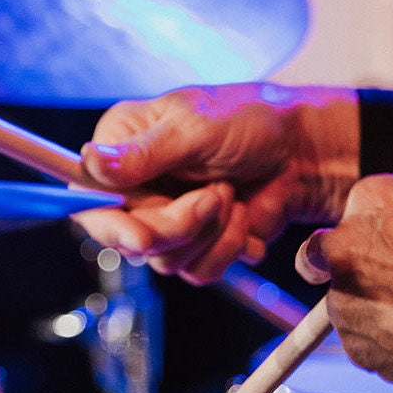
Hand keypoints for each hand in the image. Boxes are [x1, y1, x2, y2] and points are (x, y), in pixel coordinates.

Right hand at [72, 84, 359, 284]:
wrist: (305, 151)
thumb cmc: (252, 121)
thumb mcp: (196, 128)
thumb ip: (144, 153)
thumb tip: (89, 161)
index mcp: (124, 146)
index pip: (88, 198)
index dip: (109, 224)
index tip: (140, 236)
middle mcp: (138, 185)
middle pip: (129, 238)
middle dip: (179, 224)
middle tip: (215, 196)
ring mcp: (167, 217)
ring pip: (166, 260)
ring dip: (210, 233)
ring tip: (232, 195)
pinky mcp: (197, 243)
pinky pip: (198, 271)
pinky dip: (229, 247)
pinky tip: (245, 216)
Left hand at [296, 142, 392, 387]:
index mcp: (368, 199)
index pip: (359, 211)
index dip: (377, 229)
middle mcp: (342, 244)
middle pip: (332, 255)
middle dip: (351, 265)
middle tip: (387, 278)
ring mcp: (342, 298)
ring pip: (347, 304)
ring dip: (372, 307)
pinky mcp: (354, 344)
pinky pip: (365, 342)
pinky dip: (386, 343)